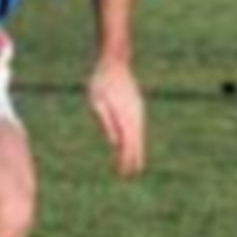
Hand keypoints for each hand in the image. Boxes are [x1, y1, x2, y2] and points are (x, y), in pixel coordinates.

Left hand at [87, 59, 145, 175]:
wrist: (115, 62)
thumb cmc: (101, 81)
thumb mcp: (96, 101)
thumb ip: (106, 122)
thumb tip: (114, 143)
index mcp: (123, 115)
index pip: (127, 143)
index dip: (126, 159)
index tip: (123, 173)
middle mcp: (134, 115)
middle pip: (136, 142)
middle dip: (133, 159)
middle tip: (129, 175)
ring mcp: (138, 110)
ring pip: (140, 135)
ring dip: (137, 150)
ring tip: (135, 166)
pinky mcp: (137, 107)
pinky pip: (140, 128)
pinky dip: (138, 140)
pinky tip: (135, 146)